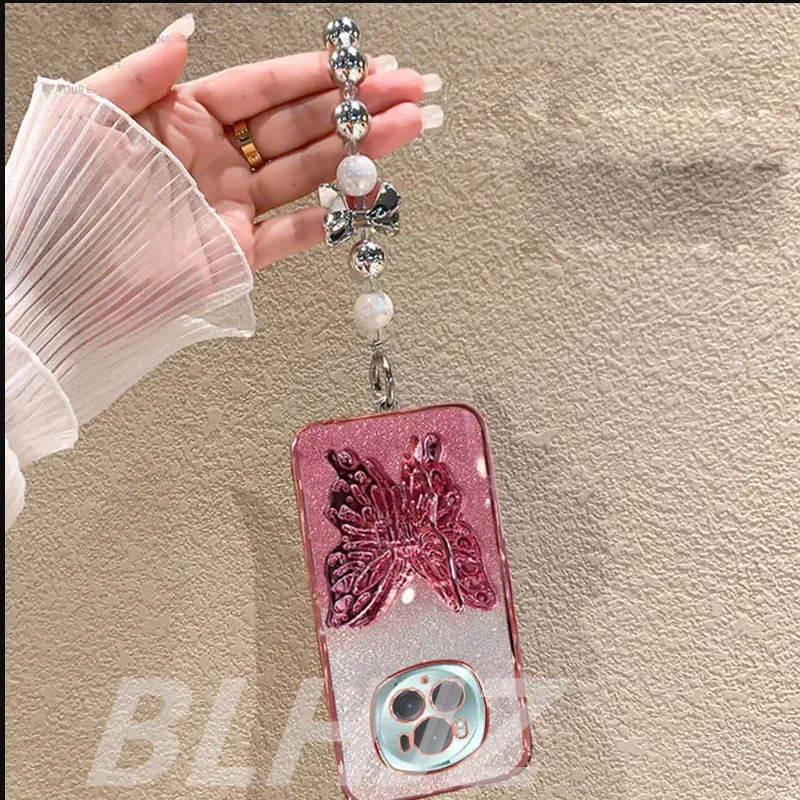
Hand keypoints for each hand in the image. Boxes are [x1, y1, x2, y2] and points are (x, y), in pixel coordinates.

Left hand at [80, 14, 441, 271]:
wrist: (58, 281)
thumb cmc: (59, 194)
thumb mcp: (88, 109)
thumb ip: (141, 70)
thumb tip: (182, 29)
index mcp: (181, 119)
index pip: (264, 87)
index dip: (316, 74)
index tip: (361, 64)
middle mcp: (213, 160)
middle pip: (300, 125)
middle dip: (357, 108)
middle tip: (407, 92)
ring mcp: (231, 206)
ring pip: (309, 172)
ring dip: (361, 152)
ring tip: (408, 129)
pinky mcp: (238, 253)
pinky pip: (295, 232)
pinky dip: (332, 217)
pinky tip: (367, 195)